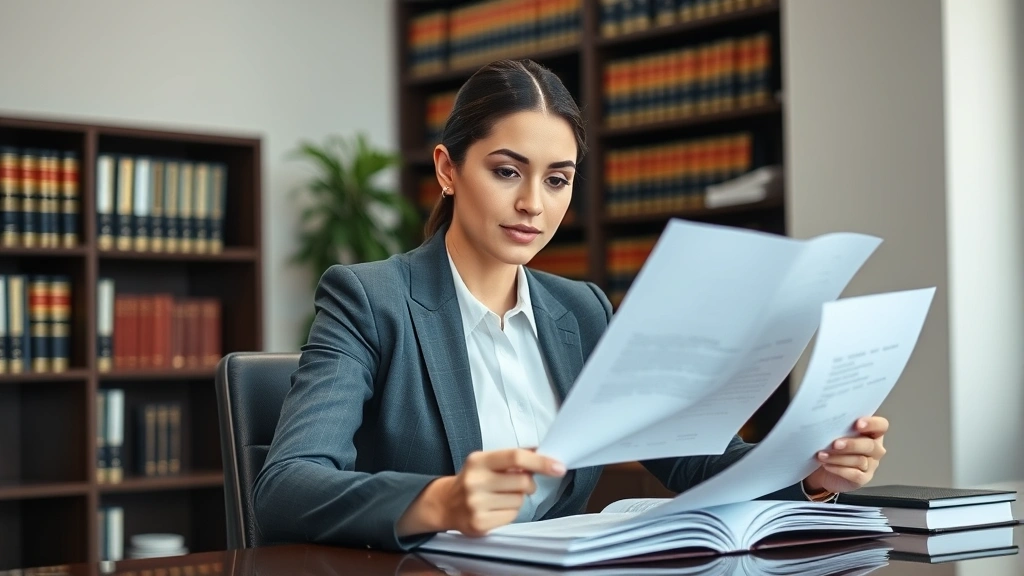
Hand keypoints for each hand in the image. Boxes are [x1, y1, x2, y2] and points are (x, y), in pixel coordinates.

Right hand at [397, 448, 565, 537]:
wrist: (446, 504)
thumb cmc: (474, 479)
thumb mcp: (488, 461)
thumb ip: (514, 456)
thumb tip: (544, 451)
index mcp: (478, 460)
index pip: (515, 457)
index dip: (540, 461)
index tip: (559, 467)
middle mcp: (475, 481)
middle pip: (522, 481)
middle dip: (528, 484)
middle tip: (520, 484)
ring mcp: (476, 504)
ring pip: (519, 500)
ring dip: (517, 499)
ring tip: (501, 497)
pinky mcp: (479, 523)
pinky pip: (512, 516)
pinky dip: (510, 512)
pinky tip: (496, 509)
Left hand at [804, 416, 887, 495]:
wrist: (824, 471)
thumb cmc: (833, 446)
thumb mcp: (836, 434)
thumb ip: (839, 427)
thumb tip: (827, 418)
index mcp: (872, 433)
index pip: (881, 426)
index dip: (872, 424)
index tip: (857, 424)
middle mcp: (875, 449)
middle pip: (870, 445)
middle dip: (851, 444)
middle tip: (835, 444)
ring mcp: (871, 465)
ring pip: (859, 460)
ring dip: (838, 457)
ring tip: (822, 455)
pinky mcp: (863, 478)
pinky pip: (855, 475)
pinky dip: (839, 469)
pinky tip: (827, 465)